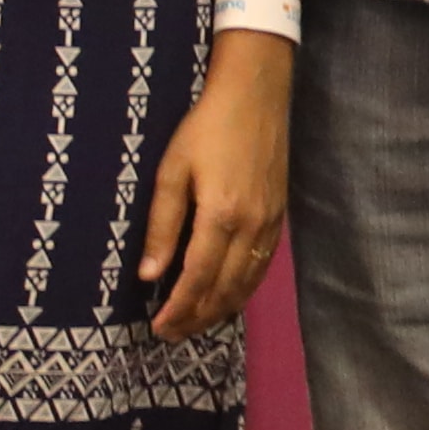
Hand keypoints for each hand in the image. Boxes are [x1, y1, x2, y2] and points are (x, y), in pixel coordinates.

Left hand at [140, 37, 293, 339]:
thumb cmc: (205, 128)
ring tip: (195, 324)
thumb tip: (149, 274)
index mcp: (221, 215)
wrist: (257, 95)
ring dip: (220, 310)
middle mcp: (251, 227)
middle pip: (225, 289)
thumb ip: (162, 225)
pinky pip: (261, 267)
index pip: (198, 278)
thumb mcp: (172, 170)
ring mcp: (270, 224)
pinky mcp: (279, 217)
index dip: (179, 308)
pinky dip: (242, 290)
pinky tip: (227, 296)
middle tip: (171, 334)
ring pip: (247, 283)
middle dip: (197, 317)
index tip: (158, 326)